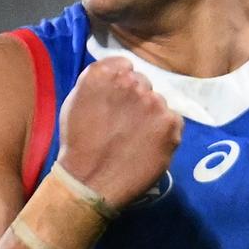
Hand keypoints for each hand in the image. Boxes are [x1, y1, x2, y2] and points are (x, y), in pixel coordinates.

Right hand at [55, 57, 182, 208]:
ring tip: (136, 138)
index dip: (121, 85)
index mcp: (105, 73)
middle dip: (136, 99)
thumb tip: (118, 74)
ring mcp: (155, 102)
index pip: (125, 66)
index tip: (116, 101)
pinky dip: (163, 131)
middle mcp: (133, 82)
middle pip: (143, 83)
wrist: (90, 182)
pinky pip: (173, 120)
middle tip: (125, 122)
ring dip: (150, 115)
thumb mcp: (75, 101)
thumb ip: (98, 81)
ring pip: (158, 102)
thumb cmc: (77, 144)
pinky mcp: (171, 123)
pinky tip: (148, 146)